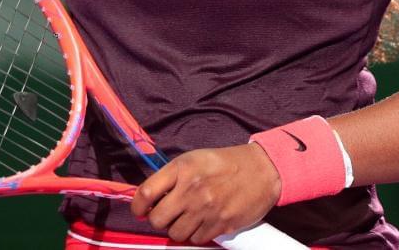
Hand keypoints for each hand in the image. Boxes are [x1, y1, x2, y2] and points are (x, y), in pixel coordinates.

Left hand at [131, 143, 281, 244]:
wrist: (261, 171)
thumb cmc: (224, 163)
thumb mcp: (194, 159)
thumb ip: (171, 176)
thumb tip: (149, 198)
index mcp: (183, 169)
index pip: (146, 192)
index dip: (137, 205)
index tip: (139, 209)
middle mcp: (192, 190)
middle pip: (157, 219)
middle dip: (157, 219)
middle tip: (166, 214)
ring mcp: (206, 210)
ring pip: (176, 234)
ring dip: (177, 228)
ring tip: (187, 217)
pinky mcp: (221, 225)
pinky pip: (196, 239)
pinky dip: (196, 234)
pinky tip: (202, 221)